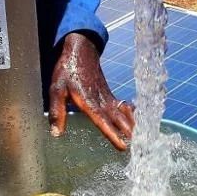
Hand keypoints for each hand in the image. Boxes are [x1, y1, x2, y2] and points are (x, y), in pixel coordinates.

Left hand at [49, 32, 135, 150]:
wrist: (81, 49)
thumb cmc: (67, 69)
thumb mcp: (56, 89)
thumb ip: (57, 111)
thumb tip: (56, 133)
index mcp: (89, 101)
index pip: (102, 121)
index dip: (113, 134)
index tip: (122, 146)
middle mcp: (101, 100)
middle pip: (118, 119)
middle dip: (128, 133)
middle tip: (138, 146)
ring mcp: (107, 96)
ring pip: (123, 113)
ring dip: (132, 125)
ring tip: (140, 137)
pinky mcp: (109, 93)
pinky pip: (123, 106)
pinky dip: (131, 114)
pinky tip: (136, 120)